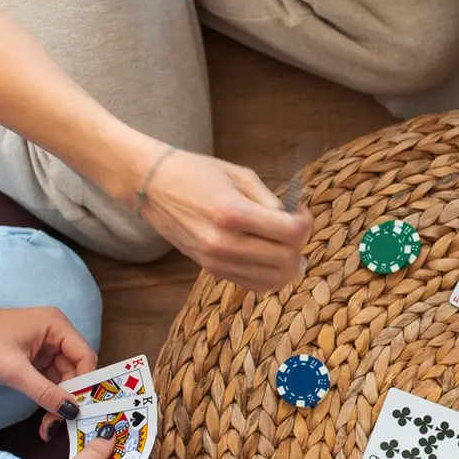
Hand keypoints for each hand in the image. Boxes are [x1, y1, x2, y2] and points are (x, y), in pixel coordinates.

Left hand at [0, 304, 97, 435]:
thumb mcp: (14, 371)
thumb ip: (46, 392)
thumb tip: (72, 411)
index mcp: (56, 325)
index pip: (86, 357)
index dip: (87, 384)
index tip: (82, 410)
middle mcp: (54, 333)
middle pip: (76, 370)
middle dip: (70, 397)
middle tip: (60, 424)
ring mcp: (43, 346)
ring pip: (62, 378)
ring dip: (58, 400)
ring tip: (48, 425)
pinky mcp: (31, 358)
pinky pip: (48, 379)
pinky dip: (47, 396)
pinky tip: (44, 414)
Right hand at [140, 149, 311, 289]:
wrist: (153, 187)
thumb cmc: (197, 173)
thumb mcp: (240, 175)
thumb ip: (270, 200)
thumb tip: (293, 221)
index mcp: (234, 214)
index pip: (290, 233)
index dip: (304, 222)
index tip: (299, 212)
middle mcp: (225, 243)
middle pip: (286, 259)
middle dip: (299, 243)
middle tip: (293, 227)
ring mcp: (217, 260)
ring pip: (273, 279)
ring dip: (288, 264)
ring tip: (284, 245)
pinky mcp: (211, 269)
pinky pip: (253, 284)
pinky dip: (269, 275)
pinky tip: (269, 257)